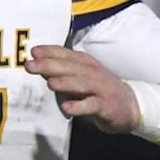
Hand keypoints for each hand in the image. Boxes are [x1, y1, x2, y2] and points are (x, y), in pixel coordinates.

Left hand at [24, 44, 139, 132]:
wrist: (129, 104)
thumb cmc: (97, 88)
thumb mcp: (79, 76)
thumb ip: (60, 71)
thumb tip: (36, 65)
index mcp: (84, 62)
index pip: (65, 54)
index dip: (49, 52)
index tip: (33, 52)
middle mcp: (92, 72)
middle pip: (69, 67)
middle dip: (49, 65)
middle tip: (30, 65)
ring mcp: (100, 88)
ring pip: (81, 84)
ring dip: (65, 83)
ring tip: (50, 83)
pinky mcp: (106, 105)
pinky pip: (91, 105)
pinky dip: (79, 106)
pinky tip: (67, 108)